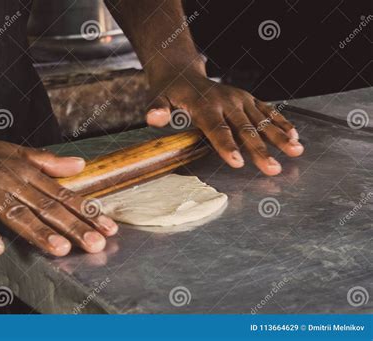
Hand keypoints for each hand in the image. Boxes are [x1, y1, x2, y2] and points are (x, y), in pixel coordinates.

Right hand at [0, 134, 117, 255]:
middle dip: (74, 226)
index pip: (63, 193)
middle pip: (46, 206)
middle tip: (96, 243)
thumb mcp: (14, 152)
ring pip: (15, 212)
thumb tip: (81, 164)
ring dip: (38, 232)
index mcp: (26, 170)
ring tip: (61, 249)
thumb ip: (48, 161)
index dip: (87, 211)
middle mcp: (10, 179)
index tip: (109, 228)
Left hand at [145, 75, 303, 175]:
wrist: (183, 72)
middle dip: (260, 150)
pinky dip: (281, 123)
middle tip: (273, 169)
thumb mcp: (157, 97)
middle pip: (244, 129)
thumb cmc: (169, 91)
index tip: (237, 163)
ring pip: (261, 120)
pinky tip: (295, 136)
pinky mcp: (248, 98)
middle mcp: (226, 100)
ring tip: (296, 152)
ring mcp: (240, 98)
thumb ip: (157, 108)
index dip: (226, 146)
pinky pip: (267, 111)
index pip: (216, 128)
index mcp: (204, 104)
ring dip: (280, 136)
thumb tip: (154, 118)